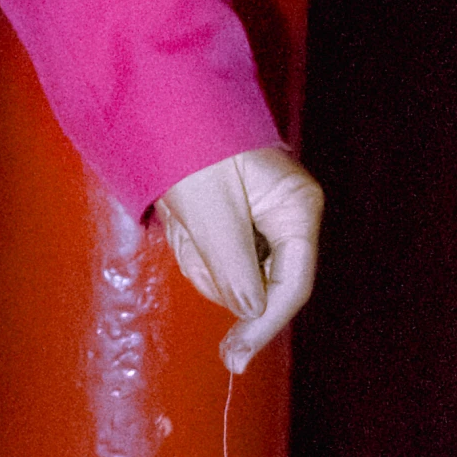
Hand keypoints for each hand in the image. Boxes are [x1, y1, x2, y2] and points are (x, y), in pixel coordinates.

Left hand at [156, 144, 322, 371]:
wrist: (160, 100)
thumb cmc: (189, 146)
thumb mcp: (211, 211)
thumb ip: (236, 266)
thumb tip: (252, 312)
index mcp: (296, 208)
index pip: (292, 285)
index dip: (262, 324)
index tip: (233, 357)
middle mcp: (286, 215)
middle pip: (257, 282)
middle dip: (214, 267)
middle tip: (187, 229)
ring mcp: (261, 216)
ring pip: (231, 272)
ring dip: (196, 252)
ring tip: (180, 215)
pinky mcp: (235, 217)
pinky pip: (213, 253)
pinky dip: (190, 242)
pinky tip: (179, 217)